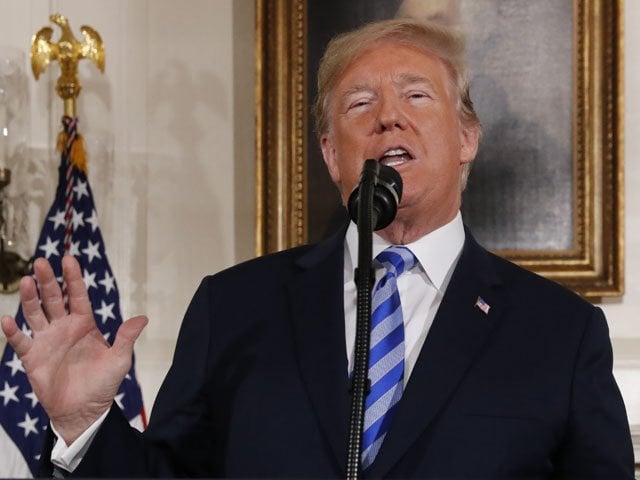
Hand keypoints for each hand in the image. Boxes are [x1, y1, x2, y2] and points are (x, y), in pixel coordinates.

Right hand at [0, 255, 146, 444]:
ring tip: (25, 281)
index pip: (78, 295)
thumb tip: (143, 318)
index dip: (73, 278)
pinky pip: (21, 341)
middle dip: (48, 280)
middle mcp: (64, 327)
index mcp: (85, 324)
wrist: (84, 409)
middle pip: (54, 299)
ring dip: (30, 298)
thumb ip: (126, 338)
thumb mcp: (119, 359)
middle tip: (40, 262)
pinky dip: (13, 331)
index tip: (68, 259)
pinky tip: (8, 319)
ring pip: (35, 313)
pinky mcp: (33, 357)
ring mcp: (47, 340)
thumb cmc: (103, 383)